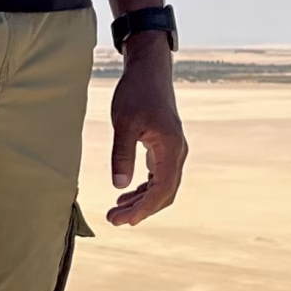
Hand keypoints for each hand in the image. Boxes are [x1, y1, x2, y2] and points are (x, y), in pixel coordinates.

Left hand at [106, 34, 186, 225]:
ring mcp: (172, 150)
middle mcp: (176, 152)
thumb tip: (119, 185)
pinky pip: (158, 176)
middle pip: (164, 193)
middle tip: (114, 220)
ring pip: (162, 186)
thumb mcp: (124, 123)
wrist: (149, 70)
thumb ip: (122, 154)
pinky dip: (144, 188)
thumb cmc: (136, 92)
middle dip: (141, 209)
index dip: (143, 208)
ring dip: (141, 201)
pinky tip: (126, 193)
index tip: (123, 220)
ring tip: (116, 211)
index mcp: (170, 148)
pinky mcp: (164, 147)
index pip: (162, 189)